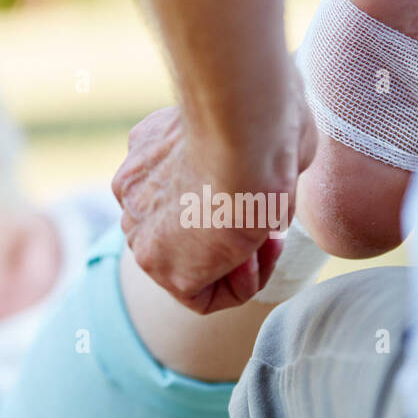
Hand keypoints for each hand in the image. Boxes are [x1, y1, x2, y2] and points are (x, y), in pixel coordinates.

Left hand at [111, 87, 315, 314]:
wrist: (244, 133)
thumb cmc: (265, 120)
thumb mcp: (255, 130)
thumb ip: (258, 154)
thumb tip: (283, 168)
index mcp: (150, 151)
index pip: (180, 193)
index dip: (230, 202)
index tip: (258, 196)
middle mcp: (133, 190)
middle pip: (180, 232)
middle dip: (228, 235)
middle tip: (267, 224)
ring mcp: (140, 229)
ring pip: (189, 268)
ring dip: (236, 262)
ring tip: (265, 241)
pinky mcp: (159, 265)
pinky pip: (201, 297)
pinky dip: (237, 287)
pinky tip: (255, 258)